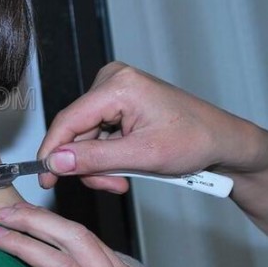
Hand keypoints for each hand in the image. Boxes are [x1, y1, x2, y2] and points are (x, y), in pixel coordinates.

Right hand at [37, 61, 265, 192]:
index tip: (44, 178)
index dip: (52, 152)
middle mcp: (111, 80)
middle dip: (88, 164)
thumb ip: (95, 159)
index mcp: (118, 85)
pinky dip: (106, 155)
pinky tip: (125, 165)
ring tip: (123, 179)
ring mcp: (114, 89)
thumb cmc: (195, 140)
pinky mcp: (117, 101)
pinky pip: (97, 133)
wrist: (223, 140)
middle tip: (111, 186)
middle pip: (77, 131)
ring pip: (85, 136)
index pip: (68, 121)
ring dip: (99, 163)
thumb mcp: (143, 156)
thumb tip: (56, 161)